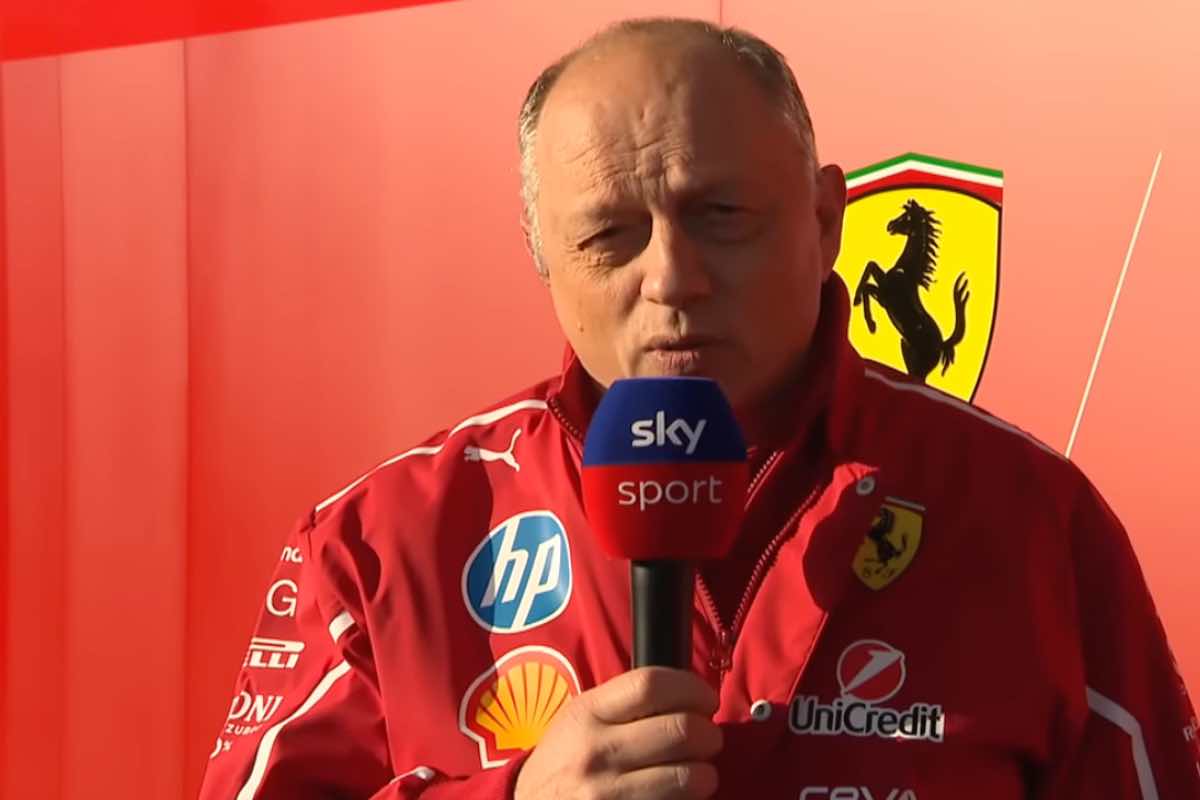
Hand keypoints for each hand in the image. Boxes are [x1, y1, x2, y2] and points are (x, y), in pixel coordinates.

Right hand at [514, 667, 722, 799]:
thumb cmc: (564, 758)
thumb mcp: (579, 718)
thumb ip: (623, 703)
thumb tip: (686, 694)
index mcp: (588, 712)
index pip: (651, 685)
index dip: (692, 688)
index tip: (704, 699)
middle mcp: (597, 751)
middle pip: (680, 729)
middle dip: (709, 734)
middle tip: (707, 738)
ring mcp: (608, 793)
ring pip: (689, 776)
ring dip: (705, 773)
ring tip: (698, 770)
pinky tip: (680, 795)